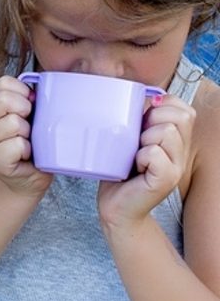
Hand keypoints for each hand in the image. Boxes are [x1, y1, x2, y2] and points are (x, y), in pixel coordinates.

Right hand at [0, 76, 52, 196]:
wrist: (27, 179)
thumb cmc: (33, 144)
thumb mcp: (29, 116)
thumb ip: (28, 98)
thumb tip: (40, 85)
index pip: (4, 83)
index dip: (23, 92)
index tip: (30, 107)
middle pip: (3, 100)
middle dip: (25, 110)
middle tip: (29, 125)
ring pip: (13, 123)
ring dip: (28, 134)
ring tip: (27, 142)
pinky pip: (18, 145)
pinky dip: (28, 150)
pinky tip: (25, 156)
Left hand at [98, 94, 194, 229]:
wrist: (116, 206)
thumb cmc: (119, 169)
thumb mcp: (130, 137)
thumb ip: (141, 118)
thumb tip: (146, 94)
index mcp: (175, 139)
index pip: (184, 109)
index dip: (164, 106)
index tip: (143, 120)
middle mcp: (181, 151)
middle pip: (179, 117)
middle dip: (152, 120)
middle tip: (136, 141)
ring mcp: (177, 167)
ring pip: (166, 132)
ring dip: (143, 139)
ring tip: (134, 155)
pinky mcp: (167, 180)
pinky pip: (154, 153)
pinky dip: (140, 156)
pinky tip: (134, 167)